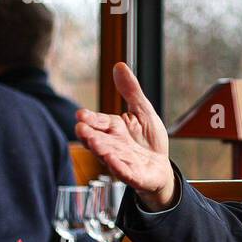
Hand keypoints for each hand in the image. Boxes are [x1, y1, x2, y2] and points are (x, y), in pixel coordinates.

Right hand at [76, 63, 175, 209]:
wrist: (161, 168)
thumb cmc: (148, 140)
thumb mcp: (143, 110)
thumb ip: (131, 91)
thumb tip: (119, 65)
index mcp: (115, 128)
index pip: (100, 122)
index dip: (91, 119)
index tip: (80, 114)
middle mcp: (115, 145)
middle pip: (99, 139)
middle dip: (90, 135)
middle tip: (80, 128)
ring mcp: (122, 161)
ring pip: (109, 155)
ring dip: (101, 150)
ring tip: (95, 144)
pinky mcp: (134, 176)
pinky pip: (125, 172)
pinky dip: (119, 167)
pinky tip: (113, 162)